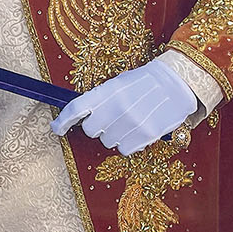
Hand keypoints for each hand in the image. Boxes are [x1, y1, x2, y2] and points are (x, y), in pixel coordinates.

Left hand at [50, 56, 197, 157]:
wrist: (176, 84)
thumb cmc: (145, 82)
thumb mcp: (119, 83)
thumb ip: (100, 98)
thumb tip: (82, 113)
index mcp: (108, 91)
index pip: (76, 108)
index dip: (62, 120)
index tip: (56, 128)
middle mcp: (117, 107)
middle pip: (90, 129)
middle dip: (96, 126)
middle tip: (109, 118)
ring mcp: (131, 123)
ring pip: (107, 141)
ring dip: (113, 134)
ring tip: (128, 121)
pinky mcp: (145, 136)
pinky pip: (124, 149)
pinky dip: (127, 143)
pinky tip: (136, 130)